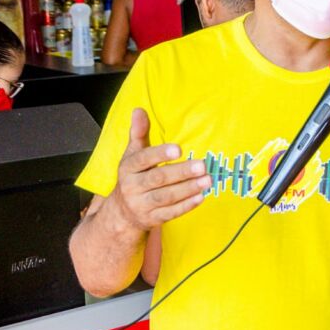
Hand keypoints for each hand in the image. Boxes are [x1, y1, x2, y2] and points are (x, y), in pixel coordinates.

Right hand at [107, 108, 210, 231]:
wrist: (121, 213)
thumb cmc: (133, 177)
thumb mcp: (132, 155)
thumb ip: (139, 133)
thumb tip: (139, 109)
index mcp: (127, 168)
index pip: (143, 159)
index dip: (160, 154)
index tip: (179, 149)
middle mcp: (132, 187)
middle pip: (158, 179)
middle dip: (181, 172)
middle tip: (202, 165)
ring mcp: (142, 205)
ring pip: (166, 197)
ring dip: (188, 189)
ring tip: (208, 180)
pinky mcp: (152, 219)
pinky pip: (170, 213)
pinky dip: (186, 206)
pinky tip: (201, 197)